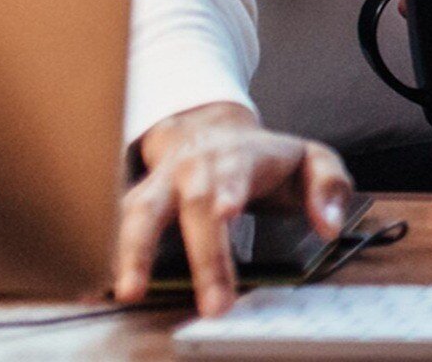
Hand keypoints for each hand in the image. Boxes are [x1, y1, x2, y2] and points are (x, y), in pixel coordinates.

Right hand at [116, 103, 352, 315]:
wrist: (210, 129)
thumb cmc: (266, 156)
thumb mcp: (311, 159)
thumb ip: (330, 186)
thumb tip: (329, 226)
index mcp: (240, 157)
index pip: (234, 173)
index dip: (228, 191)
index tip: (226, 213)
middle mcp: (195, 168)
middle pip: (194, 207)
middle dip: (204, 256)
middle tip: (214, 302)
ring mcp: (161, 183)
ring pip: (141, 213)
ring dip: (133, 251)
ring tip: (130, 291)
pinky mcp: (137, 201)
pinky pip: (117, 226)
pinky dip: (107, 255)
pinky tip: (102, 286)